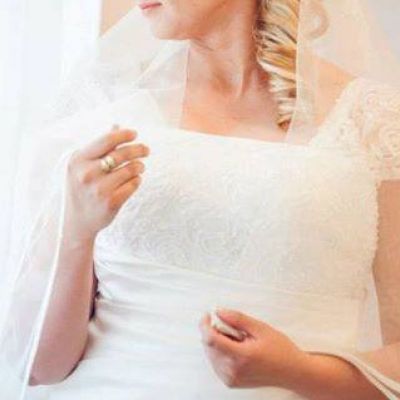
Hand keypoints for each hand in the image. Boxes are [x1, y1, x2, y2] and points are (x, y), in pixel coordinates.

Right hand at [65, 126, 149, 240]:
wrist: (77, 221)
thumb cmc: (82, 188)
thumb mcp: (83, 165)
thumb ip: (100, 146)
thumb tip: (116, 125)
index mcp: (78, 160)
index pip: (106, 140)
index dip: (124, 135)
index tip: (135, 134)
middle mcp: (87, 174)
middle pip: (122, 154)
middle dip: (138, 150)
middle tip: (146, 150)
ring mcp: (99, 189)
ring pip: (131, 169)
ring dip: (139, 166)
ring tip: (140, 167)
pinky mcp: (111, 202)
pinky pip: (133, 184)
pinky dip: (137, 180)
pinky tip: (135, 180)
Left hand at [198, 308, 310, 389]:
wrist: (292, 372)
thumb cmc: (280, 350)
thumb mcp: (260, 328)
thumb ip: (238, 319)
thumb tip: (219, 312)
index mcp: (241, 356)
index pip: (211, 339)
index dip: (205, 325)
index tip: (208, 315)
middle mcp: (233, 371)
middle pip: (209, 346)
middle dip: (213, 331)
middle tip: (231, 326)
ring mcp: (231, 379)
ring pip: (211, 354)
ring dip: (216, 342)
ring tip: (238, 339)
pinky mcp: (231, 382)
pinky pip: (216, 363)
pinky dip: (220, 352)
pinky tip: (236, 349)